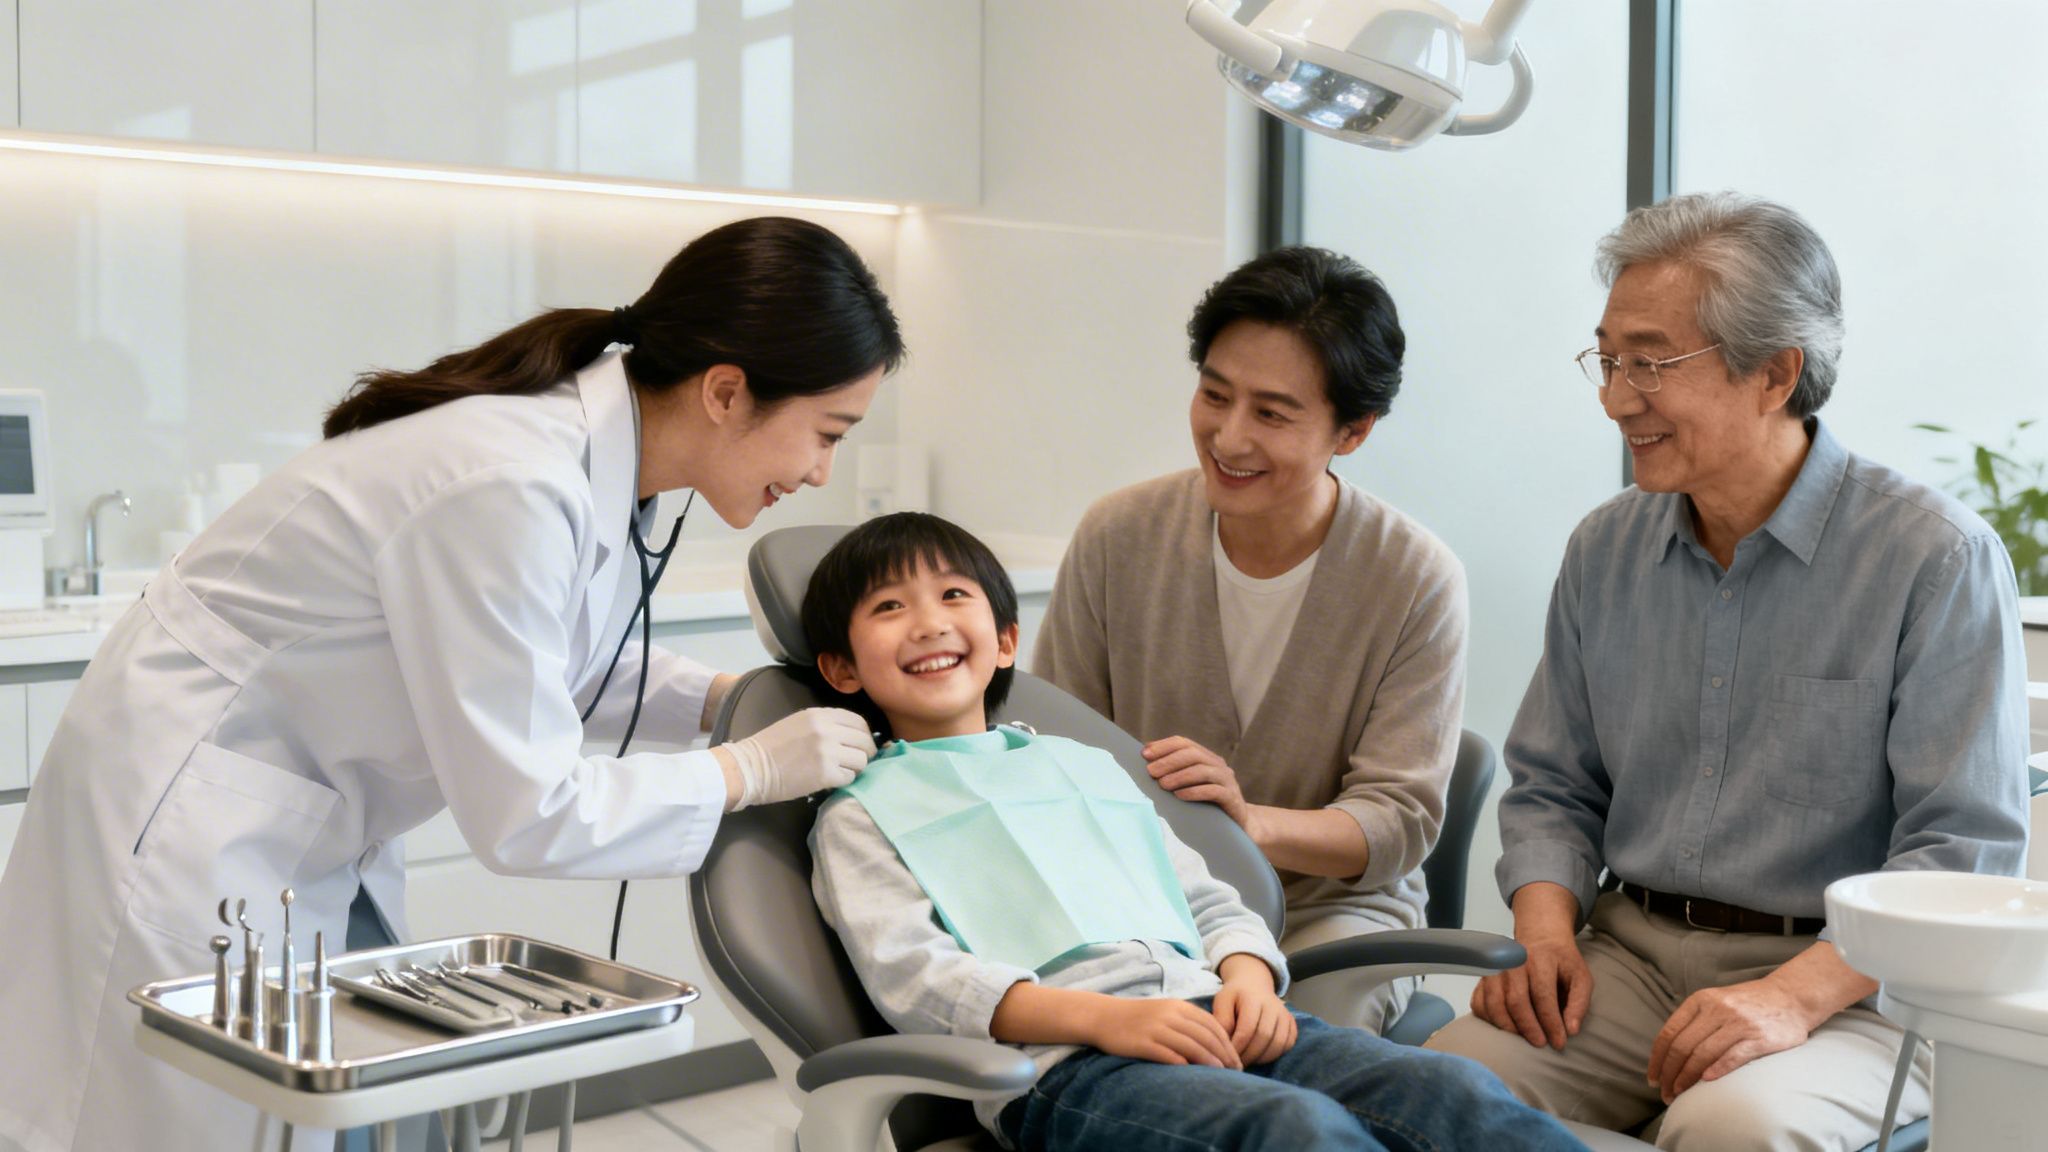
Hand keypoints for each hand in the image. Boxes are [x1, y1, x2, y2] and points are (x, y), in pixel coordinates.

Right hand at [724, 708, 875, 808]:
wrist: (751, 768)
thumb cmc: (772, 746)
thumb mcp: (801, 723)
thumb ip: (827, 725)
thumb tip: (853, 737)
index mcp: (821, 715)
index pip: (859, 722)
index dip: (864, 736)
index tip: (859, 745)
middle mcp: (828, 730)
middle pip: (864, 742)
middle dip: (863, 754)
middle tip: (853, 762)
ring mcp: (828, 752)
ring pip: (861, 761)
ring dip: (854, 768)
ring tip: (839, 771)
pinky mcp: (826, 774)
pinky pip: (849, 777)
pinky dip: (843, 781)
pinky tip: (830, 780)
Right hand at [1087, 997, 1242, 1068]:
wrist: (1103, 1016)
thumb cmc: (1138, 1018)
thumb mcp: (1165, 1012)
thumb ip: (1187, 1023)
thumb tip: (1214, 1044)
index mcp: (1179, 1006)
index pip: (1212, 1024)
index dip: (1228, 1043)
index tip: (1237, 1060)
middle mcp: (1170, 1015)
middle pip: (1205, 1036)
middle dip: (1224, 1054)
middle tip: (1235, 1071)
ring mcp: (1156, 1028)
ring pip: (1191, 1045)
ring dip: (1209, 1061)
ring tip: (1221, 1075)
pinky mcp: (1143, 1043)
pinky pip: (1168, 1054)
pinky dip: (1183, 1064)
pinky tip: (1194, 1075)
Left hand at [1142, 736, 1249, 826]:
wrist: (1236, 827)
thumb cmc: (1206, 806)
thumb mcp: (1189, 787)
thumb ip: (1174, 775)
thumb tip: (1146, 765)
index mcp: (1207, 758)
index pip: (1185, 743)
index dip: (1164, 746)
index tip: (1144, 754)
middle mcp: (1219, 765)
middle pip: (1193, 754)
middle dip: (1169, 761)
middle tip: (1150, 771)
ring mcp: (1228, 781)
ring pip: (1203, 771)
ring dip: (1179, 776)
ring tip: (1162, 785)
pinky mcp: (1232, 798)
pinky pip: (1214, 791)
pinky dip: (1194, 792)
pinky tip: (1179, 796)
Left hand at [1212, 982, 1297, 1064]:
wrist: (1254, 984)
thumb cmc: (1235, 996)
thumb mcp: (1222, 1001)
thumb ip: (1222, 1021)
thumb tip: (1226, 1044)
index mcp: (1252, 998)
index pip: (1247, 1029)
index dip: (1238, 1047)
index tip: (1228, 1057)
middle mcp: (1273, 1005)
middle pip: (1264, 1037)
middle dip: (1249, 1055)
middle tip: (1237, 1064)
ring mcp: (1285, 1014)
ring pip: (1278, 1043)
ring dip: (1262, 1058)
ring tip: (1248, 1061)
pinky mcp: (1292, 1022)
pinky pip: (1288, 1044)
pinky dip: (1275, 1055)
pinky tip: (1261, 1056)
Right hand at [1471, 931, 1591, 1049]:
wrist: (1540, 938)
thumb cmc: (1561, 963)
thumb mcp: (1581, 978)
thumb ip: (1579, 1003)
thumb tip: (1571, 1030)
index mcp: (1542, 959)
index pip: (1543, 995)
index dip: (1551, 1022)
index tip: (1559, 1042)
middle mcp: (1514, 962)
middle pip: (1516, 1001)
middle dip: (1529, 1027)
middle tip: (1541, 1043)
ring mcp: (1496, 968)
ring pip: (1494, 1003)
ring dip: (1509, 1027)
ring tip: (1524, 1038)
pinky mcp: (1483, 977)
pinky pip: (1478, 1003)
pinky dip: (1489, 1020)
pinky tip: (1506, 1028)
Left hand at [1647, 978, 1813, 1101]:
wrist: (1791, 997)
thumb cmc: (1747, 1004)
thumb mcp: (1715, 1001)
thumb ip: (1694, 1021)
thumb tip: (1668, 1054)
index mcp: (1700, 1001)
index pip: (1669, 1033)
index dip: (1657, 1059)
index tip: (1653, 1078)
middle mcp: (1717, 1010)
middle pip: (1682, 1047)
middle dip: (1669, 1074)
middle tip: (1665, 1092)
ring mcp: (1739, 1023)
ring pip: (1703, 1054)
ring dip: (1687, 1078)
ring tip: (1680, 1093)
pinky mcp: (1760, 1038)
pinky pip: (1733, 1056)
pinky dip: (1717, 1070)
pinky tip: (1706, 1082)